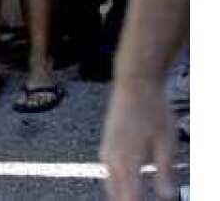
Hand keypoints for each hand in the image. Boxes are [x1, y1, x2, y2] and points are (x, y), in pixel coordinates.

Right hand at [100, 79, 179, 199]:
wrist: (135, 83)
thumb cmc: (152, 109)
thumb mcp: (167, 142)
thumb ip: (165, 172)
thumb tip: (166, 196)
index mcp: (127, 160)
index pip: (128, 198)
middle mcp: (112, 158)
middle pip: (115, 195)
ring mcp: (106, 150)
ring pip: (110, 184)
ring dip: (121, 195)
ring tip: (134, 198)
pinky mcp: (106, 144)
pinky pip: (109, 172)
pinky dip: (117, 184)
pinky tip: (127, 184)